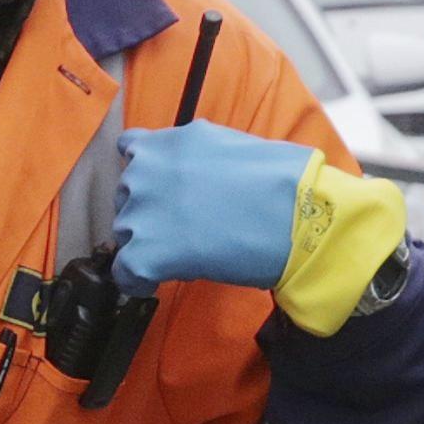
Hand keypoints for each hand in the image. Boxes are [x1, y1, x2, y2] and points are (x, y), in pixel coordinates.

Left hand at [102, 118, 320, 294]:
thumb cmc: (280, 181)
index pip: (132, 154)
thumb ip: (193, 155)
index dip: (151, 178)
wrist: (298, 217)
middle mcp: (144, 171)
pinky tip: (163, 279)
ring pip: (126, 235)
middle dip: (151, 212)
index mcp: (164, 142)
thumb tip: (187, 171)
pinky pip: (125, 274)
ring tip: (190, 250)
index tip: (168, 193)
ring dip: (149, 244)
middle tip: (189, 226)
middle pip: (127, 198)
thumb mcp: (227, 143)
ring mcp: (139, 212)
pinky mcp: (144, 254)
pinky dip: (140, 281)